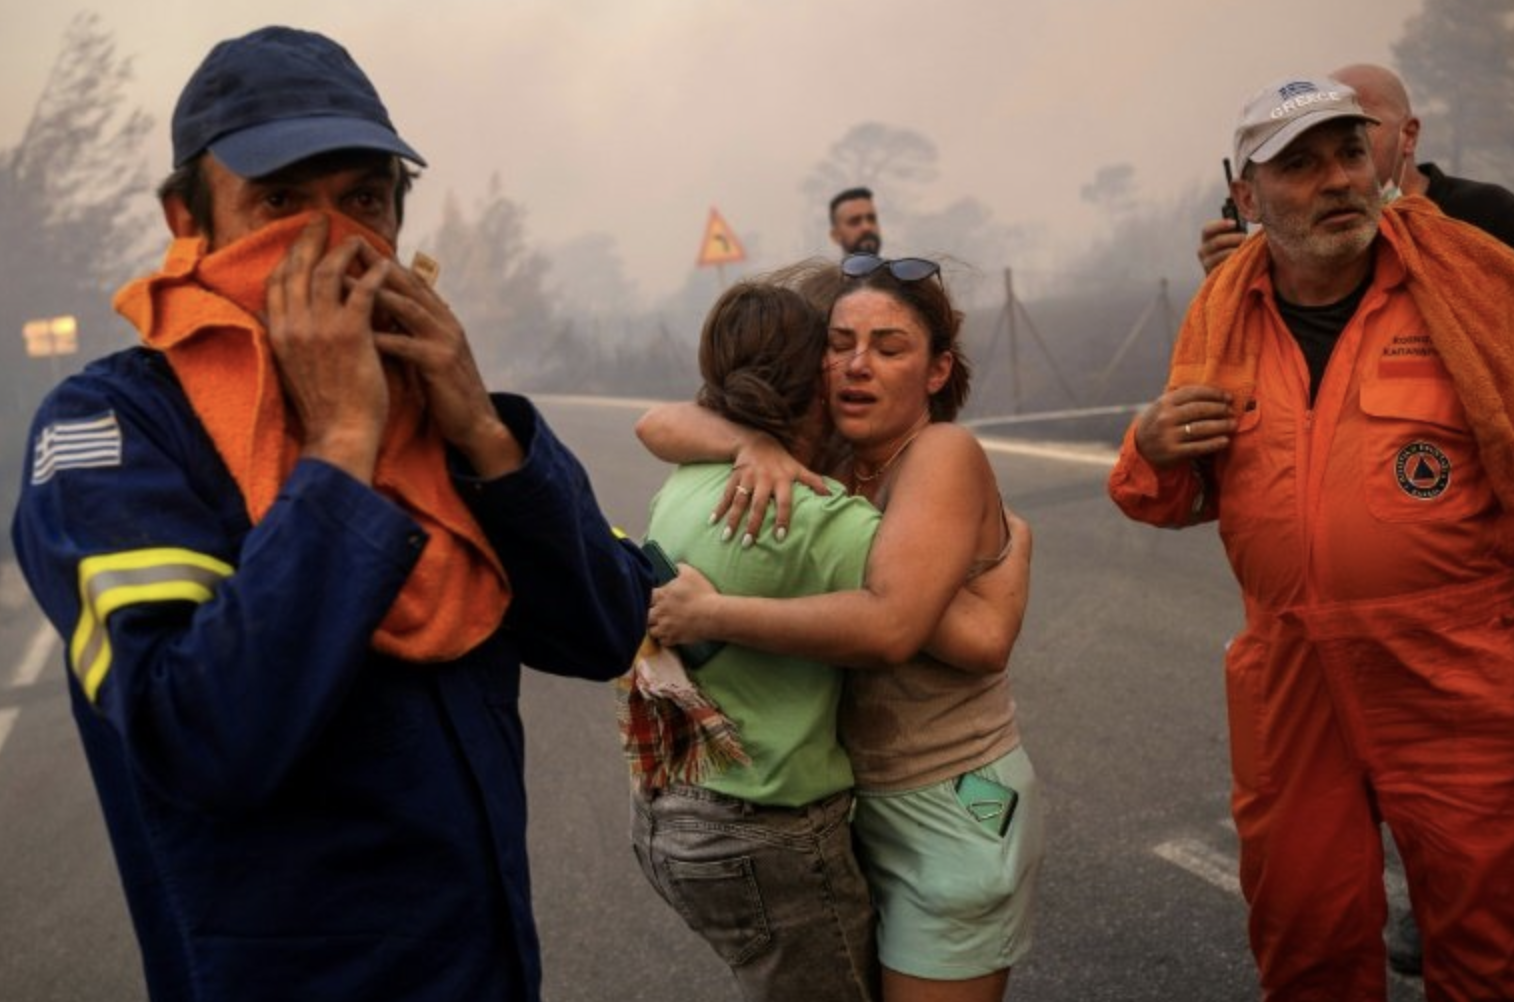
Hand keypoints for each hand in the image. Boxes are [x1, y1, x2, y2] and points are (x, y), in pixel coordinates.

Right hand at [266, 215, 389, 481]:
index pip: (278, 282)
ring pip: (327, 273)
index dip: (290, 255)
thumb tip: (271, 317)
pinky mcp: (349, 335)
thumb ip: (283, 338)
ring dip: (343, 251)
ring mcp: (320, 329)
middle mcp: (293, 326)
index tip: (302, 240)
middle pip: (297, 268)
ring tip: (358, 238)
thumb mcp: (290, 367)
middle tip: (323, 219)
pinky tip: (384, 265)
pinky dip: (372, 274)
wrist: (340, 432)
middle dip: (310, 239)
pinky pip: (361, 292)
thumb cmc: (322, 405)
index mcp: (278, 333)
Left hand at [365, 244, 522, 478]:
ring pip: (408, 308)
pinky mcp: (440, 364)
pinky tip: (359, 332)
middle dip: (377, 265)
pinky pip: (407, 345)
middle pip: (409, 285)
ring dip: (375, 293)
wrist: (475, 421)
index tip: (355, 245)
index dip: (384, 261)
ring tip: (343, 282)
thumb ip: (411, 330)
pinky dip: (383, 337)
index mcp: (442, 317)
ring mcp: (445, 341)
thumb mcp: (428, 351)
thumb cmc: (445, 389)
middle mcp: (446, 322)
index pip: (411, 281)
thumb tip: (380, 313)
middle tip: (347, 247)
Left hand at [647, 562, 718, 646]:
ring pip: (651, 630)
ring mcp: (665, 627)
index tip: (654, 598)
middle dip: (649, 614)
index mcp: (662, 596)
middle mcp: (660, 612)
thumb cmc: (702, 593)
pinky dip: (664, 639)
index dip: (650, 598)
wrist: (713, 614)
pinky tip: (669, 635)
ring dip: (654, 627)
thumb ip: (680, 568)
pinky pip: (662, 642)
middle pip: (645, 615)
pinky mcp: (673, 638)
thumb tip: (675, 565)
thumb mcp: (691, 574)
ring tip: (660, 625)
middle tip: (656, 613)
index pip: (646, 596)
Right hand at [712, 435, 828, 545]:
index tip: (779, 537)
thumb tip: (832, 495)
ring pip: (739, 500)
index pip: (784, 502)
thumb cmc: (781, 460)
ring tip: (727, 537)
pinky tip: (712, 522)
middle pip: (758, 505)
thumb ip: (814, 481)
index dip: (782, 519)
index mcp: (782, 479)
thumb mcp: (798, 468)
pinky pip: (726, 493)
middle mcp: (764, 479)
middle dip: (753, 524)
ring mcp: (748, 477)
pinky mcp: (735, 476)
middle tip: (748, 544)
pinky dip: (719, 507)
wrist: (757, 440)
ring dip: (732, 519)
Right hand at [1134, 384, 1235, 468]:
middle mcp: (1165, 417)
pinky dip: (1214, 443)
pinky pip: (1199, 447)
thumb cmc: (1159, 423)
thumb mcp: (1163, 406)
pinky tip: (1225, 440)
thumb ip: (1182, 398)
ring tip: (1232, 425)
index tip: (1228, 397)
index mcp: (1164, 402)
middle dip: (1220, 409)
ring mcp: (1168, 435)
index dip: (1214, 394)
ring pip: (1201, 428)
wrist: (1140, 449)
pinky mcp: (1173, 452)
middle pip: (1200, 410)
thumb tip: (1215, 392)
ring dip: (1221, 426)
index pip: (1194, 393)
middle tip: (1231, 412)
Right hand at [1197, 218, 1246, 274]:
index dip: (1220, 225)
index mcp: (1207, 238)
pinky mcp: (1211, 274)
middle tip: (1247, 238)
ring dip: (1236, 251)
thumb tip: (1246, 219)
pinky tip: (1242, 260)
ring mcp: (1206, 263)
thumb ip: (1234, 230)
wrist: (1226, 274)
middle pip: (1216, 242)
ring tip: (1247, 250)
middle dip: (1233, 238)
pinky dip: (1234, 262)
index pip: (1208, 229)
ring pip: (1221, 255)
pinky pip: (1224, 267)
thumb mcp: (1230, 239)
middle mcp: (1203, 250)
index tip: (1234, 223)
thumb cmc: (1231, 251)